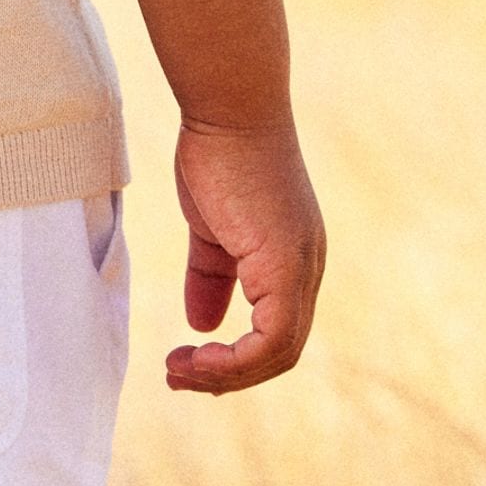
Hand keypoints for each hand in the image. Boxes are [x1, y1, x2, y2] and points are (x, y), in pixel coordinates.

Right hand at [167, 118, 323, 393]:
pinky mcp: (286, 265)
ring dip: (226, 373)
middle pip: (281, 351)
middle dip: (228, 374)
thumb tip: (201, 324)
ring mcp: (302, 268)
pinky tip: (197, 353)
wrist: (229, 111)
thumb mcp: (211, 228)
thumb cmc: (219, 154)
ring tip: (179, 370)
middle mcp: (307, 269)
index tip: (189, 359)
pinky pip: (272, 337)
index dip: (235, 357)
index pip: (277, 331)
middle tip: (178, 374)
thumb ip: (210, 275)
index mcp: (292, 259)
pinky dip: (235, 358)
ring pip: (279, 352)